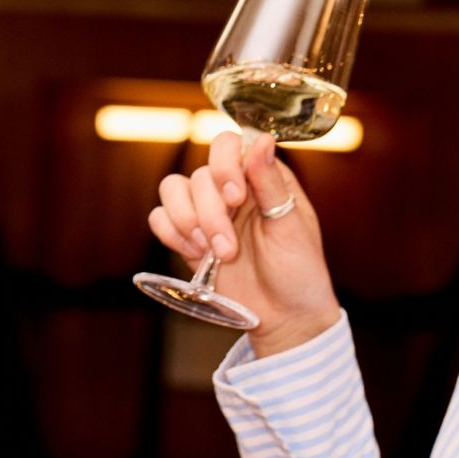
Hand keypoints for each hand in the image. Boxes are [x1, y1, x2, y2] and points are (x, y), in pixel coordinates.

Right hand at [148, 131, 340, 355]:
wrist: (283, 317)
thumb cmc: (299, 271)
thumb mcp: (293, 227)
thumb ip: (272, 184)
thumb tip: (263, 140)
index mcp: (261, 178)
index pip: (229, 145)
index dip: (224, 165)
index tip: (236, 197)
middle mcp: (230, 188)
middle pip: (199, 175)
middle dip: (210, 214)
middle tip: (229, 249)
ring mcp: (205, 211)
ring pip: (172, 189)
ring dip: (188, 222)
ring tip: (213, 254)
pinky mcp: (186, 236)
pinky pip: (159, 218)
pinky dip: (171, 234)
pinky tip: (195, 254)